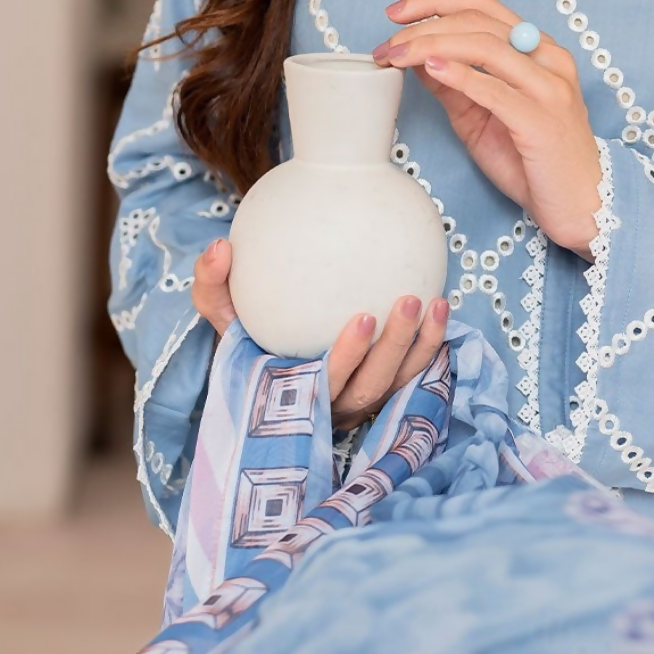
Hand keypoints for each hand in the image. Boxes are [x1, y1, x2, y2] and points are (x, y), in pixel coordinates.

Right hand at [191, 237, 450, 432]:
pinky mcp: (388, 393)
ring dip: (419, 345)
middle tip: (406, 300)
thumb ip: (213, 285)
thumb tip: (219, 248)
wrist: (270, 356)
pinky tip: (441, 305)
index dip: (347, 357)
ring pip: (399, 382)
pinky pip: (415, 372)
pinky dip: (431, 343)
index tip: (362, 315)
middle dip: (393, 347)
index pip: (324, 384)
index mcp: (294, 395)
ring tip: (432, 301)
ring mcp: (363, 403)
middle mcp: (333, 406)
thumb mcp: (222, 313)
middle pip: (371, 387)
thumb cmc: (245, 334)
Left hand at [372, 0, 603, 256]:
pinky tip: (431, 69)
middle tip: (387, 44)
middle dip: (423, 26)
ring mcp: (550, 88)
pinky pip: (496, 90)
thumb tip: (413, 57)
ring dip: (432, 46)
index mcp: (538, 49)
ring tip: (397, 56)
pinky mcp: (542, 121)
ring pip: (486, 47)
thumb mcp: (481, 116)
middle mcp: (549, 59)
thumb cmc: (534, 161)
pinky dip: (460, 75)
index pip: (482, 4)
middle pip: (478, 21)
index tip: (395, 13)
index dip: (435, 0)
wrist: (582, 205)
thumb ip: (454, 84)